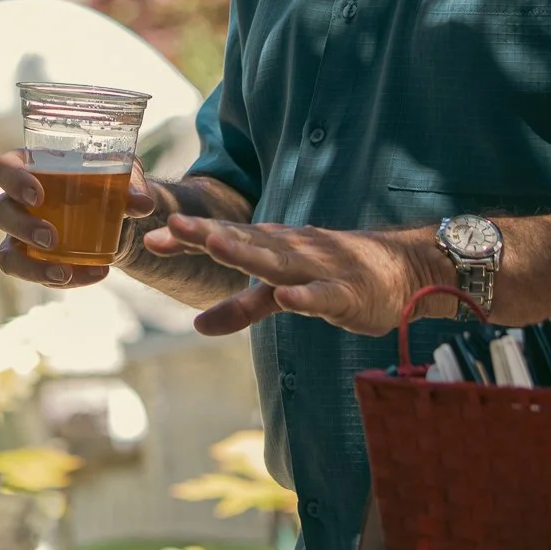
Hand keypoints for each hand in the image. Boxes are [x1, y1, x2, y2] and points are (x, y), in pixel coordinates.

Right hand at [0, 151, 158, 288]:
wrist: (116, 217)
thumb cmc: (109, 183)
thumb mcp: (124, 176)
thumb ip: (132, 184)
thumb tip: (142, 204)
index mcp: (30, 168)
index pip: (3, 169)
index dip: (13, 182)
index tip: (37, 196)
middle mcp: (17, 202)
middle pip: (0, 213)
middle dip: (22, 228)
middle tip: (51, 239)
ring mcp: (21, 236)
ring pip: (8, 254)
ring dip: (31, 266)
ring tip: (65, 272)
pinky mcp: (34, 261)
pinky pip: (34, 275)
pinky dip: (58, 279)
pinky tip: (92, 275)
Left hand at [142, 214, 429, 336]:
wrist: (401, 269)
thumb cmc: (333, 275)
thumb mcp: (281, 293)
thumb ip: (241, 307)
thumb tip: (196, 325)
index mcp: (272, 247)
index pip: (226, 238)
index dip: (190, 238)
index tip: (150, 238)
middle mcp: (291, 251)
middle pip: (245, 242)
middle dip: (208, 234)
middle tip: (172, 224)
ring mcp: (318, 270)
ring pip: (279, 262)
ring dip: (248, 253)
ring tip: (216, 245)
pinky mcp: (347, 294)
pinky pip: (324, 296)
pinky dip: (306, 296)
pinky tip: (288, 297)